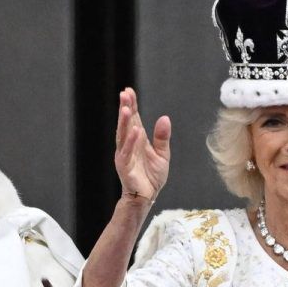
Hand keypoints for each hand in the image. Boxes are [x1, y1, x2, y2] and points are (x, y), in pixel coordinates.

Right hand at [114, 87, 170, 206]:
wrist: (148, 196)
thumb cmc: (152, 175)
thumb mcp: (162, 154)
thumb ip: (162, 137)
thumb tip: (164, 118)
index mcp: (137, 139)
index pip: (133, 118)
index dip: (131, 104)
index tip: (129, 90)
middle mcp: (128, 144)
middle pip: (126, 123)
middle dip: (125, 108)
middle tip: (125, 93)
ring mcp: (124, 154)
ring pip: (123, 135)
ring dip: (125, 122)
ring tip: (127, 108)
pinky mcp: (124, 166)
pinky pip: (127, 152)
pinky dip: (131, 141)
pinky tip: (135, 131)